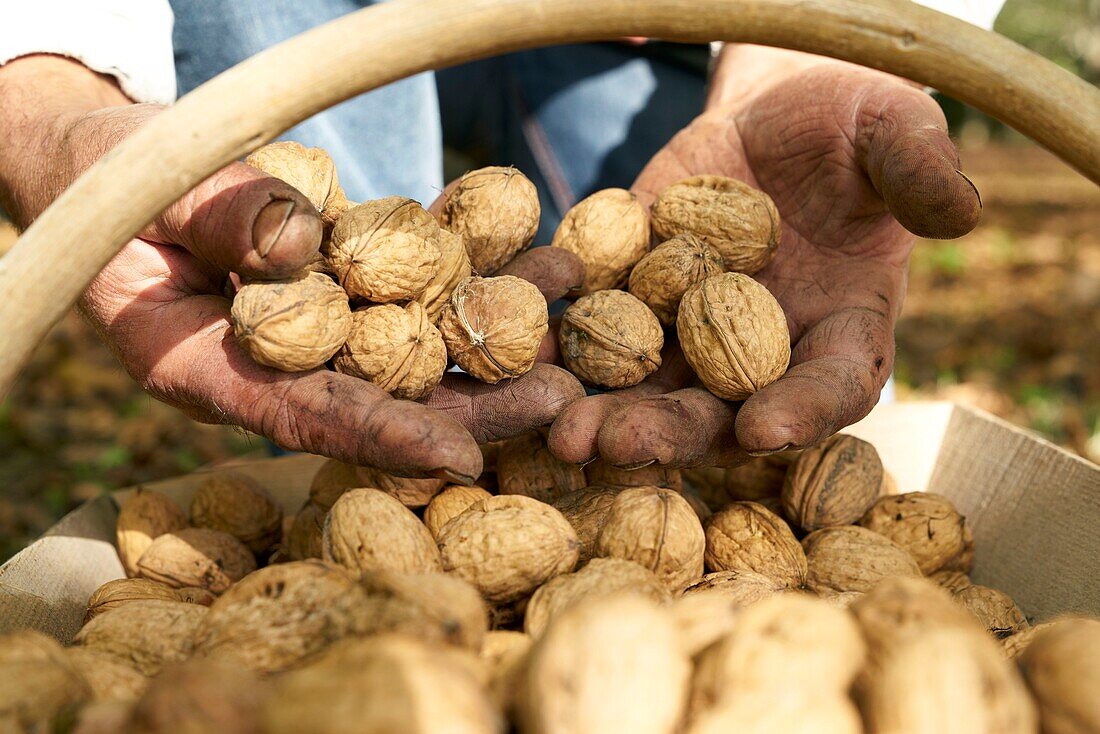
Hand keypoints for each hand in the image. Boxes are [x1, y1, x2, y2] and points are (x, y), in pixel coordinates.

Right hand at [0, 56, 583, 482]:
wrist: (130, 167)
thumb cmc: (121, 187)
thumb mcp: (155, 194)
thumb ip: (221, 220)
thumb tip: (301, 245)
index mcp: (211, 371)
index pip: (305, 417)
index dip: (383, 439)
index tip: (462, 459)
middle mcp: (280, 362)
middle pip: (386, 396)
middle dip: (475, 401)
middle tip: (561, 400)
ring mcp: (323, 323)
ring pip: (418, 341)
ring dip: (496, 331)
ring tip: (574, 312)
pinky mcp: (353, 279)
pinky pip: (421, 279)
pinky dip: (478, 270)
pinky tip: (541, 258)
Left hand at [550, 48, 980, 467]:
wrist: (769, 114)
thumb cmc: (847, 124)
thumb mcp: (888, 129)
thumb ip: (917, 168)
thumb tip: (960, 211)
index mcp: (840, 328)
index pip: (830, 386)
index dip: (801, 413)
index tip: (763, 431)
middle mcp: (760, 347)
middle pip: (718, 409)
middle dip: (669, 432)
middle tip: (616, 445)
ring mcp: (689, 327)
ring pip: (647, 385)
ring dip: (601, 410)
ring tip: (557, 428)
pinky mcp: (631, 292)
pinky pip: (594, 324)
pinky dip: (559, 340)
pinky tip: (521, 349)